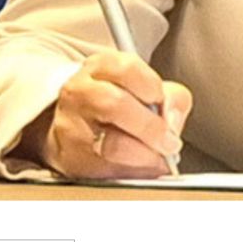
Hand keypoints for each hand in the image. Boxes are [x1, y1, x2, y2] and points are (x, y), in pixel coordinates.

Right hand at [36, 50, 192, 179]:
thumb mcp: (148, 89)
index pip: (127, 69)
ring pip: (111, 144)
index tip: (161, 101)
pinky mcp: (71, 160)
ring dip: (144, 155)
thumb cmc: (119, 106)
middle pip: (115, 105)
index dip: (152, 87)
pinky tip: (140, 168)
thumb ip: (171, 98)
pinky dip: (132, 174)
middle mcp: (80, 93)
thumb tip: (171, 120)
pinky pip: (107, 171)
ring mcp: (71, 127)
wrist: (76, 127)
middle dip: (151, 127)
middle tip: (168, 141)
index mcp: (100, 67)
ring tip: (155, 157)